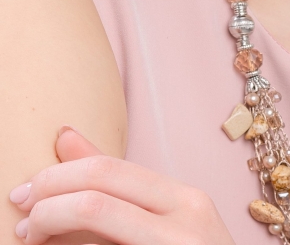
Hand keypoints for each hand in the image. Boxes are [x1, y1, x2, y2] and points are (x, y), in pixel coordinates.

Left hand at [10, 127, 235, 244]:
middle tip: (22, 225)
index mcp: (186, 200)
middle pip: (95, 202)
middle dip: (46, 208)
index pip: (108, 172)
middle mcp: (186, 224)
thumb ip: (116, 184)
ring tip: (32, 244)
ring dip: (51, 234)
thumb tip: (63, 136)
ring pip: (93, 235)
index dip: (56, 178)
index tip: (25, 193)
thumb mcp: (167, 220)